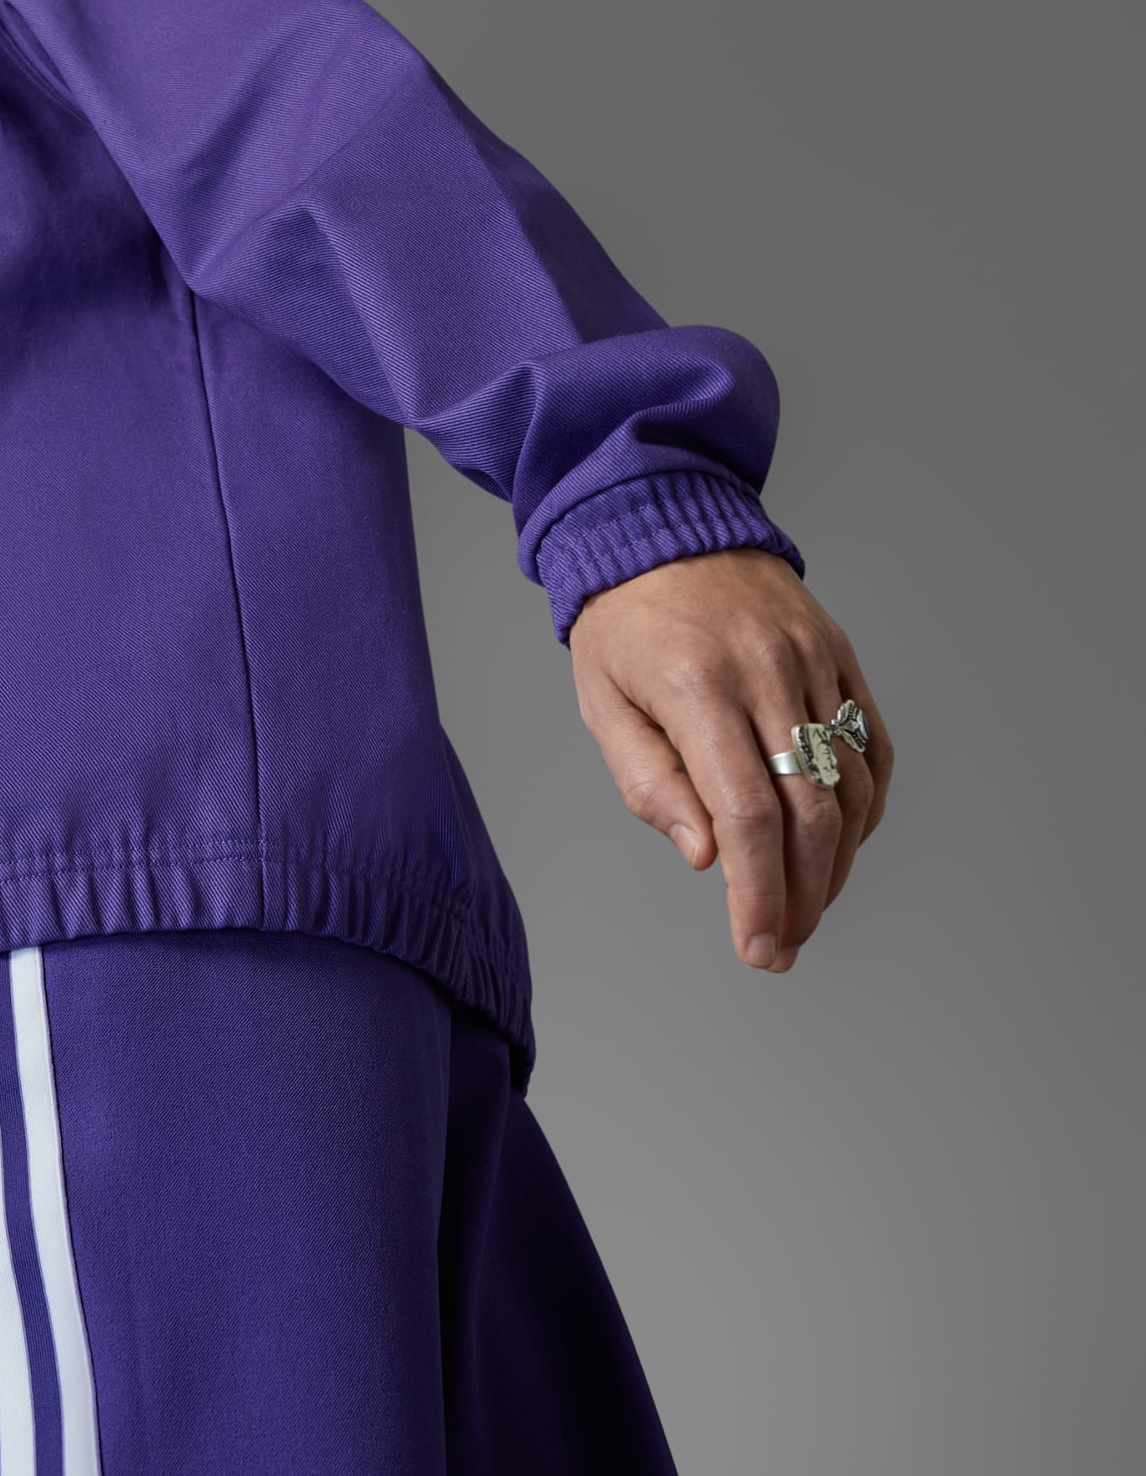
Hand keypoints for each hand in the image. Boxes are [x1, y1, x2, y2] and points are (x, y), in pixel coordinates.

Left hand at [566, 545, 892, 972]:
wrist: (661, 528)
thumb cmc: (622, 627)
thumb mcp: (603, 705)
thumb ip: (651, 784)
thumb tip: (705, 857)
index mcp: (696, 688)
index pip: (747, 813)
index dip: (760, 892)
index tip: (760, 947)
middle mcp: (765, 673)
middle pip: (810, 810)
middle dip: (802, 896)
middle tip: (782, 944)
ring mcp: (812, 660)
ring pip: (851, 785)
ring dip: (837, 863)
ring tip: (806, 907)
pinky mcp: (839, 655)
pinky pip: (871, 746)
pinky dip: (865, 807)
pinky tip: (839, 846)